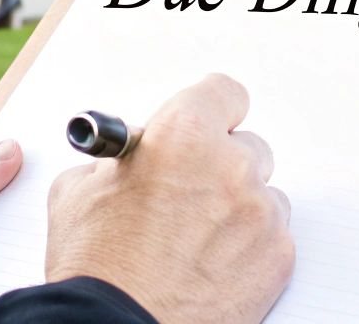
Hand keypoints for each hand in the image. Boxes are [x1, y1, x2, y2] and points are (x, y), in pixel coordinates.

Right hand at [44, 74, 294, 323]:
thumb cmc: (95, 265)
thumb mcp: (80, 188)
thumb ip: (122, 156)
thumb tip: (139, 152)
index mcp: (182, 134)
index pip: (224, 93)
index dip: (213, 110)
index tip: (210, 121)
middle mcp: (230, 166)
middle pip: (248, 146)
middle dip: (222, 166)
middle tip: (193, 194)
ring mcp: (260, 214)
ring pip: (263, 195)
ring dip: (239, 209)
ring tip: (199, 240)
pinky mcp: (278, 258)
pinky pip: (274, 237)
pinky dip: (250, 248)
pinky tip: (213, 265)